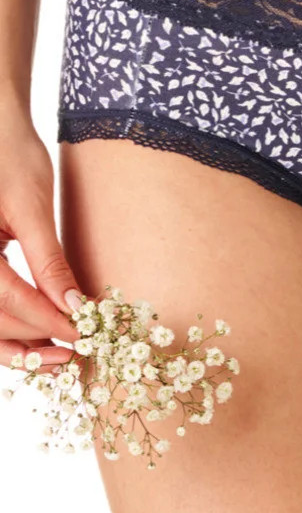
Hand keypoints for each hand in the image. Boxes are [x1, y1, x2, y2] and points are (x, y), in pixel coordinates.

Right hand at [0, 102, 82, 374]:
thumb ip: (49, 262)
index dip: (46, 322)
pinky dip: (8, 326)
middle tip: (75, 352)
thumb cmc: (10, 157)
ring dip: (17, 342)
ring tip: (58, 355)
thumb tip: (74, 307)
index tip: (82, 335)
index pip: (8, 299)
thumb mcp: (33, 209)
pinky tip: (38, 336)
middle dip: (32, 339)